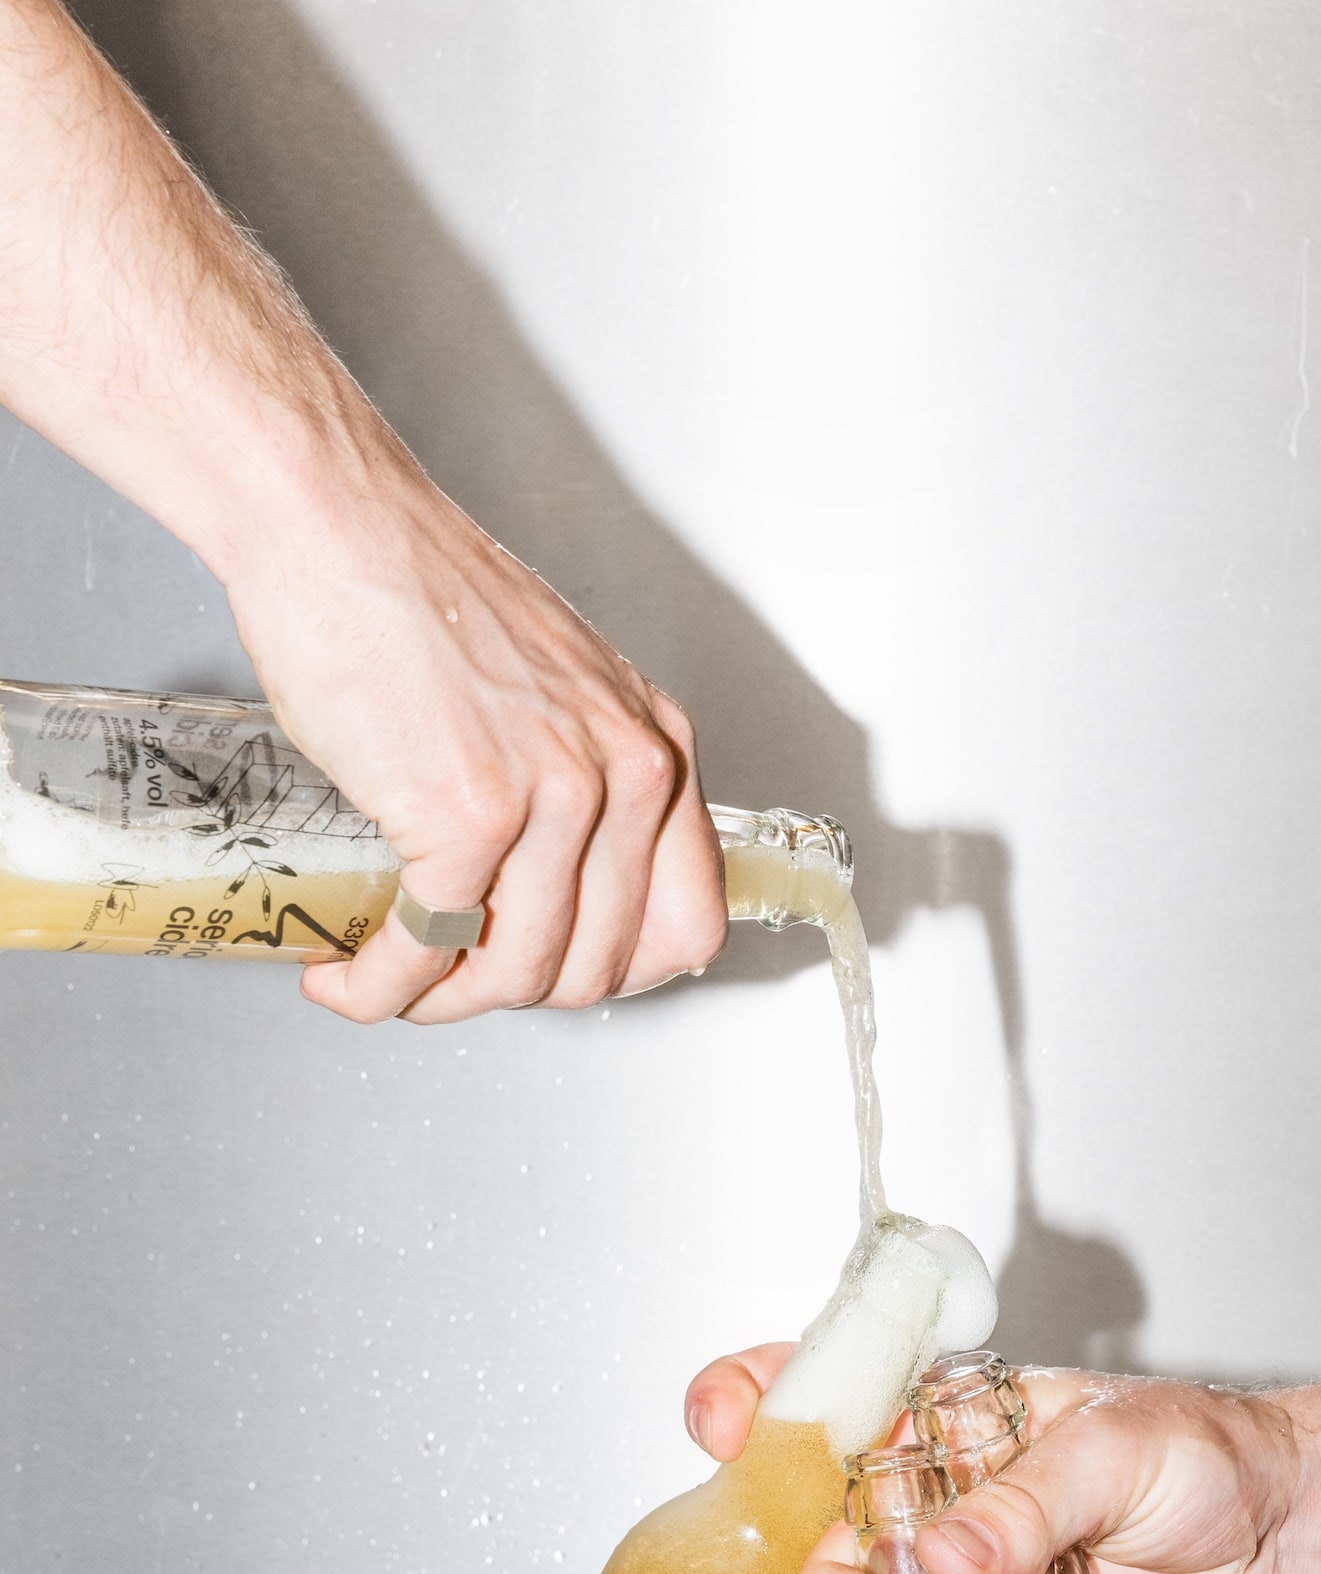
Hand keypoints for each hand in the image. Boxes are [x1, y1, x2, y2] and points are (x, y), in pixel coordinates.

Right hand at [233, 465, 725, 1024]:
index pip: (688, 925)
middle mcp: (627, 772)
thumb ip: (578, 778)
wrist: (333, 524)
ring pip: (517, 973)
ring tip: (383, 980)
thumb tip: (554, 883)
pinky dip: (378, 985)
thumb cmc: (415, 592)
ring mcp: (555, 797)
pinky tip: (345, 974)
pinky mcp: (469, 813)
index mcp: (656, 747)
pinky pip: (431, 945)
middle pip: (597, 966)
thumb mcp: (552, 689)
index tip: (553, 974)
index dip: (616, 975)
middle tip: (446, 980)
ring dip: (439, 1001)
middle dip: (509, 996)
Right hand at [685, 1346, 1320, 1573]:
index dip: (758, 1402)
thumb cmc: (1206, 1457)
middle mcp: (935, 1498)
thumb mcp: (1121, 1452)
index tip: (724, 1424)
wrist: (1280, 1542)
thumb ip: (1029, 1504)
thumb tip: (946, 1557)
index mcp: (951, 1416)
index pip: (829, 1392)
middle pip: (828, 1536)